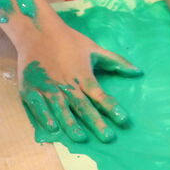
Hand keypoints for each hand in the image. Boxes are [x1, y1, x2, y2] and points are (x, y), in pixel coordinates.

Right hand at [18, 24, 140, 143]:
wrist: (38, 31)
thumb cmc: (69, 41)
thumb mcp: (94, 48)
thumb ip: (115, 61)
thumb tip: (139, 71)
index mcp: (83, 75)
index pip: (100, 94)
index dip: (111, 107)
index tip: (123, 119)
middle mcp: (67, 84)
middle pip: (83, 106)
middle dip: (95, 122)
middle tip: (107, 137)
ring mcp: (48, 87)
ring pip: (61, 109)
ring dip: (71, 124)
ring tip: (80, 138)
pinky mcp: (31, 89)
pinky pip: (38, 106)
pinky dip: (45, 117)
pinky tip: (52, 129)